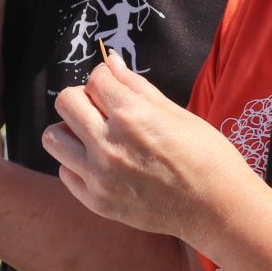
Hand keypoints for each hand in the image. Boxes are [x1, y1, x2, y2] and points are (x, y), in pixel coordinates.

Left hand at [45, 55, 255, 241]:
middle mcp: (109, 145)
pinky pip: (65, 171)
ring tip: (94, 136)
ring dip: (71, 131)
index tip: (115, 88)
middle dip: (83, 98)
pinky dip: (78, 163)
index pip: (94, 80)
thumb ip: (136, 86)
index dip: (106, 80)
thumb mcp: (177, 112)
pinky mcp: (97, 202)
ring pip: (54, 138)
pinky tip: (101, 164)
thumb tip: (110, 62)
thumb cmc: (206, 155)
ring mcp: (100, 177)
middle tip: (102, 110)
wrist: (218, 208)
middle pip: (65, 102)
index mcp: (132, 116)